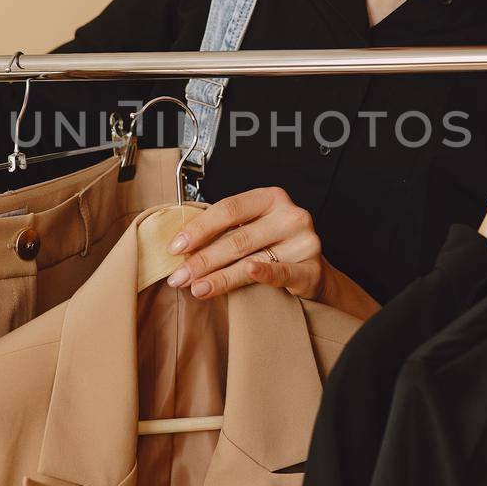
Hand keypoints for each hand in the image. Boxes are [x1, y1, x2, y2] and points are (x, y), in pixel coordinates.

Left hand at [163, 186, 379, 318]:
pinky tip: (246, 273)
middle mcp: (289, 216)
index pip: (228, 209)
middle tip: (178, 276)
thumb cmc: (273, 246)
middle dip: (202, 259)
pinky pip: (282, 272)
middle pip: (237, 237)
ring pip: (252, 259)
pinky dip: (263, 273)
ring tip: (196, 287)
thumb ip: (224, 231)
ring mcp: (303, 242)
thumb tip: (179, 246)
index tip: (175, 247)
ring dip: (219, 276)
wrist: (310, 271)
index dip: (199, 228)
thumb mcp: (252, 228)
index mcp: (270, 198)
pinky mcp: (311, 269)